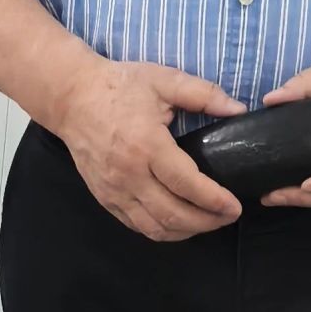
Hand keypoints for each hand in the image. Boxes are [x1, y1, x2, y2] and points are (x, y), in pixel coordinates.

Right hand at [53, 59, 245, 240]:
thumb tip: (238, 110)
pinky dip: (161, 230)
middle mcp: (129, 175)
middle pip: (172, 214)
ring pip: (153, 227)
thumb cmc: (121, 85)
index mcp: (147, 145)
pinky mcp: (104, 198)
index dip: (213, 199)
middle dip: (206, 221)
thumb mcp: (165, 80)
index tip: (234, 206)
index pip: (185, 183)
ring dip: (185, 231)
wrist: (72, 98)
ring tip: (209, 222)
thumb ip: (204, 94)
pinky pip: (135, 225)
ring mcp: (114, 191)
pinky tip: (179, 223)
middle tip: (229, 216)